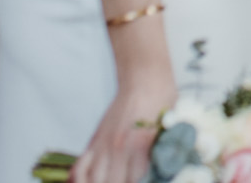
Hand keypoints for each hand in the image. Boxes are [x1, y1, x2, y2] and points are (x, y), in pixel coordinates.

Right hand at [72, 63, 174, 182]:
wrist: (144, 78)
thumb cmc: (164, 102)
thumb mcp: (171, 129)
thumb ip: (163, 156)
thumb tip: (163, 176)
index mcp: (141, 147)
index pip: (135, 182)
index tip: (149, 182)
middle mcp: (118, 149)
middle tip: (126, 180)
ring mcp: (103, 146)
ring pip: (91, 180)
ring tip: (111, 181)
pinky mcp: (94, 142)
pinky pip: (79, 169)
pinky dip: (80, 180)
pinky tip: (91, 181)